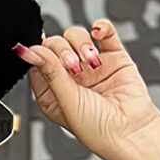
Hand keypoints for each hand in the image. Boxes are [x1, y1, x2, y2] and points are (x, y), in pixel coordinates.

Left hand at [12, 17, 159, 159]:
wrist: (132, 132)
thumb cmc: (98, 129)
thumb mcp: (66, 101)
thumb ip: (48, 71)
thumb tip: (27, 51)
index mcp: (52, 93)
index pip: (37, 62)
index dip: (39, 54)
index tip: (42, 53)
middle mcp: (70, 79)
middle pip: (56, 45)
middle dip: (63, 51)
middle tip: (74, 67)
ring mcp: (91, 66)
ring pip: (76, 36)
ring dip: (81, 44)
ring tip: (92, 63)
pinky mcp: (114, 57)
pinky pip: (104, 32)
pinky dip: (101, 27)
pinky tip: (98, 32)